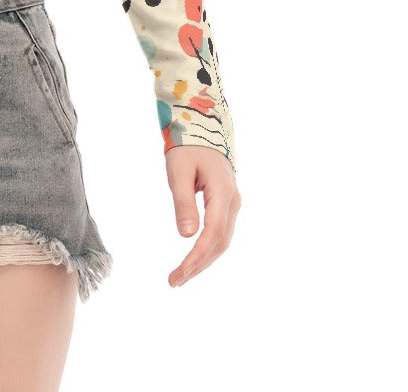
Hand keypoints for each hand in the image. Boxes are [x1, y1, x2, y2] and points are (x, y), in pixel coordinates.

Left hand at [165, 146, 239, 286]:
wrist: (203, 126)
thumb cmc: (187, 146)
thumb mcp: (178, 171)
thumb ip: (183, 202)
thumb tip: (186, 236)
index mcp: (223, 193)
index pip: (212, 234)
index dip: (196, 257)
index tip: (178, 274)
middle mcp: (233, 202)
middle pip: (220, 243)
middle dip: (198, 265)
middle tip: (174, 282)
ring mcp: (232, 203)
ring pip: (222, 240)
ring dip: (203, 260)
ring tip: (181, 276)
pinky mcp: (226, 204)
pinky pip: (220, 232)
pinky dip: (207, 249)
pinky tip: (194, 259)